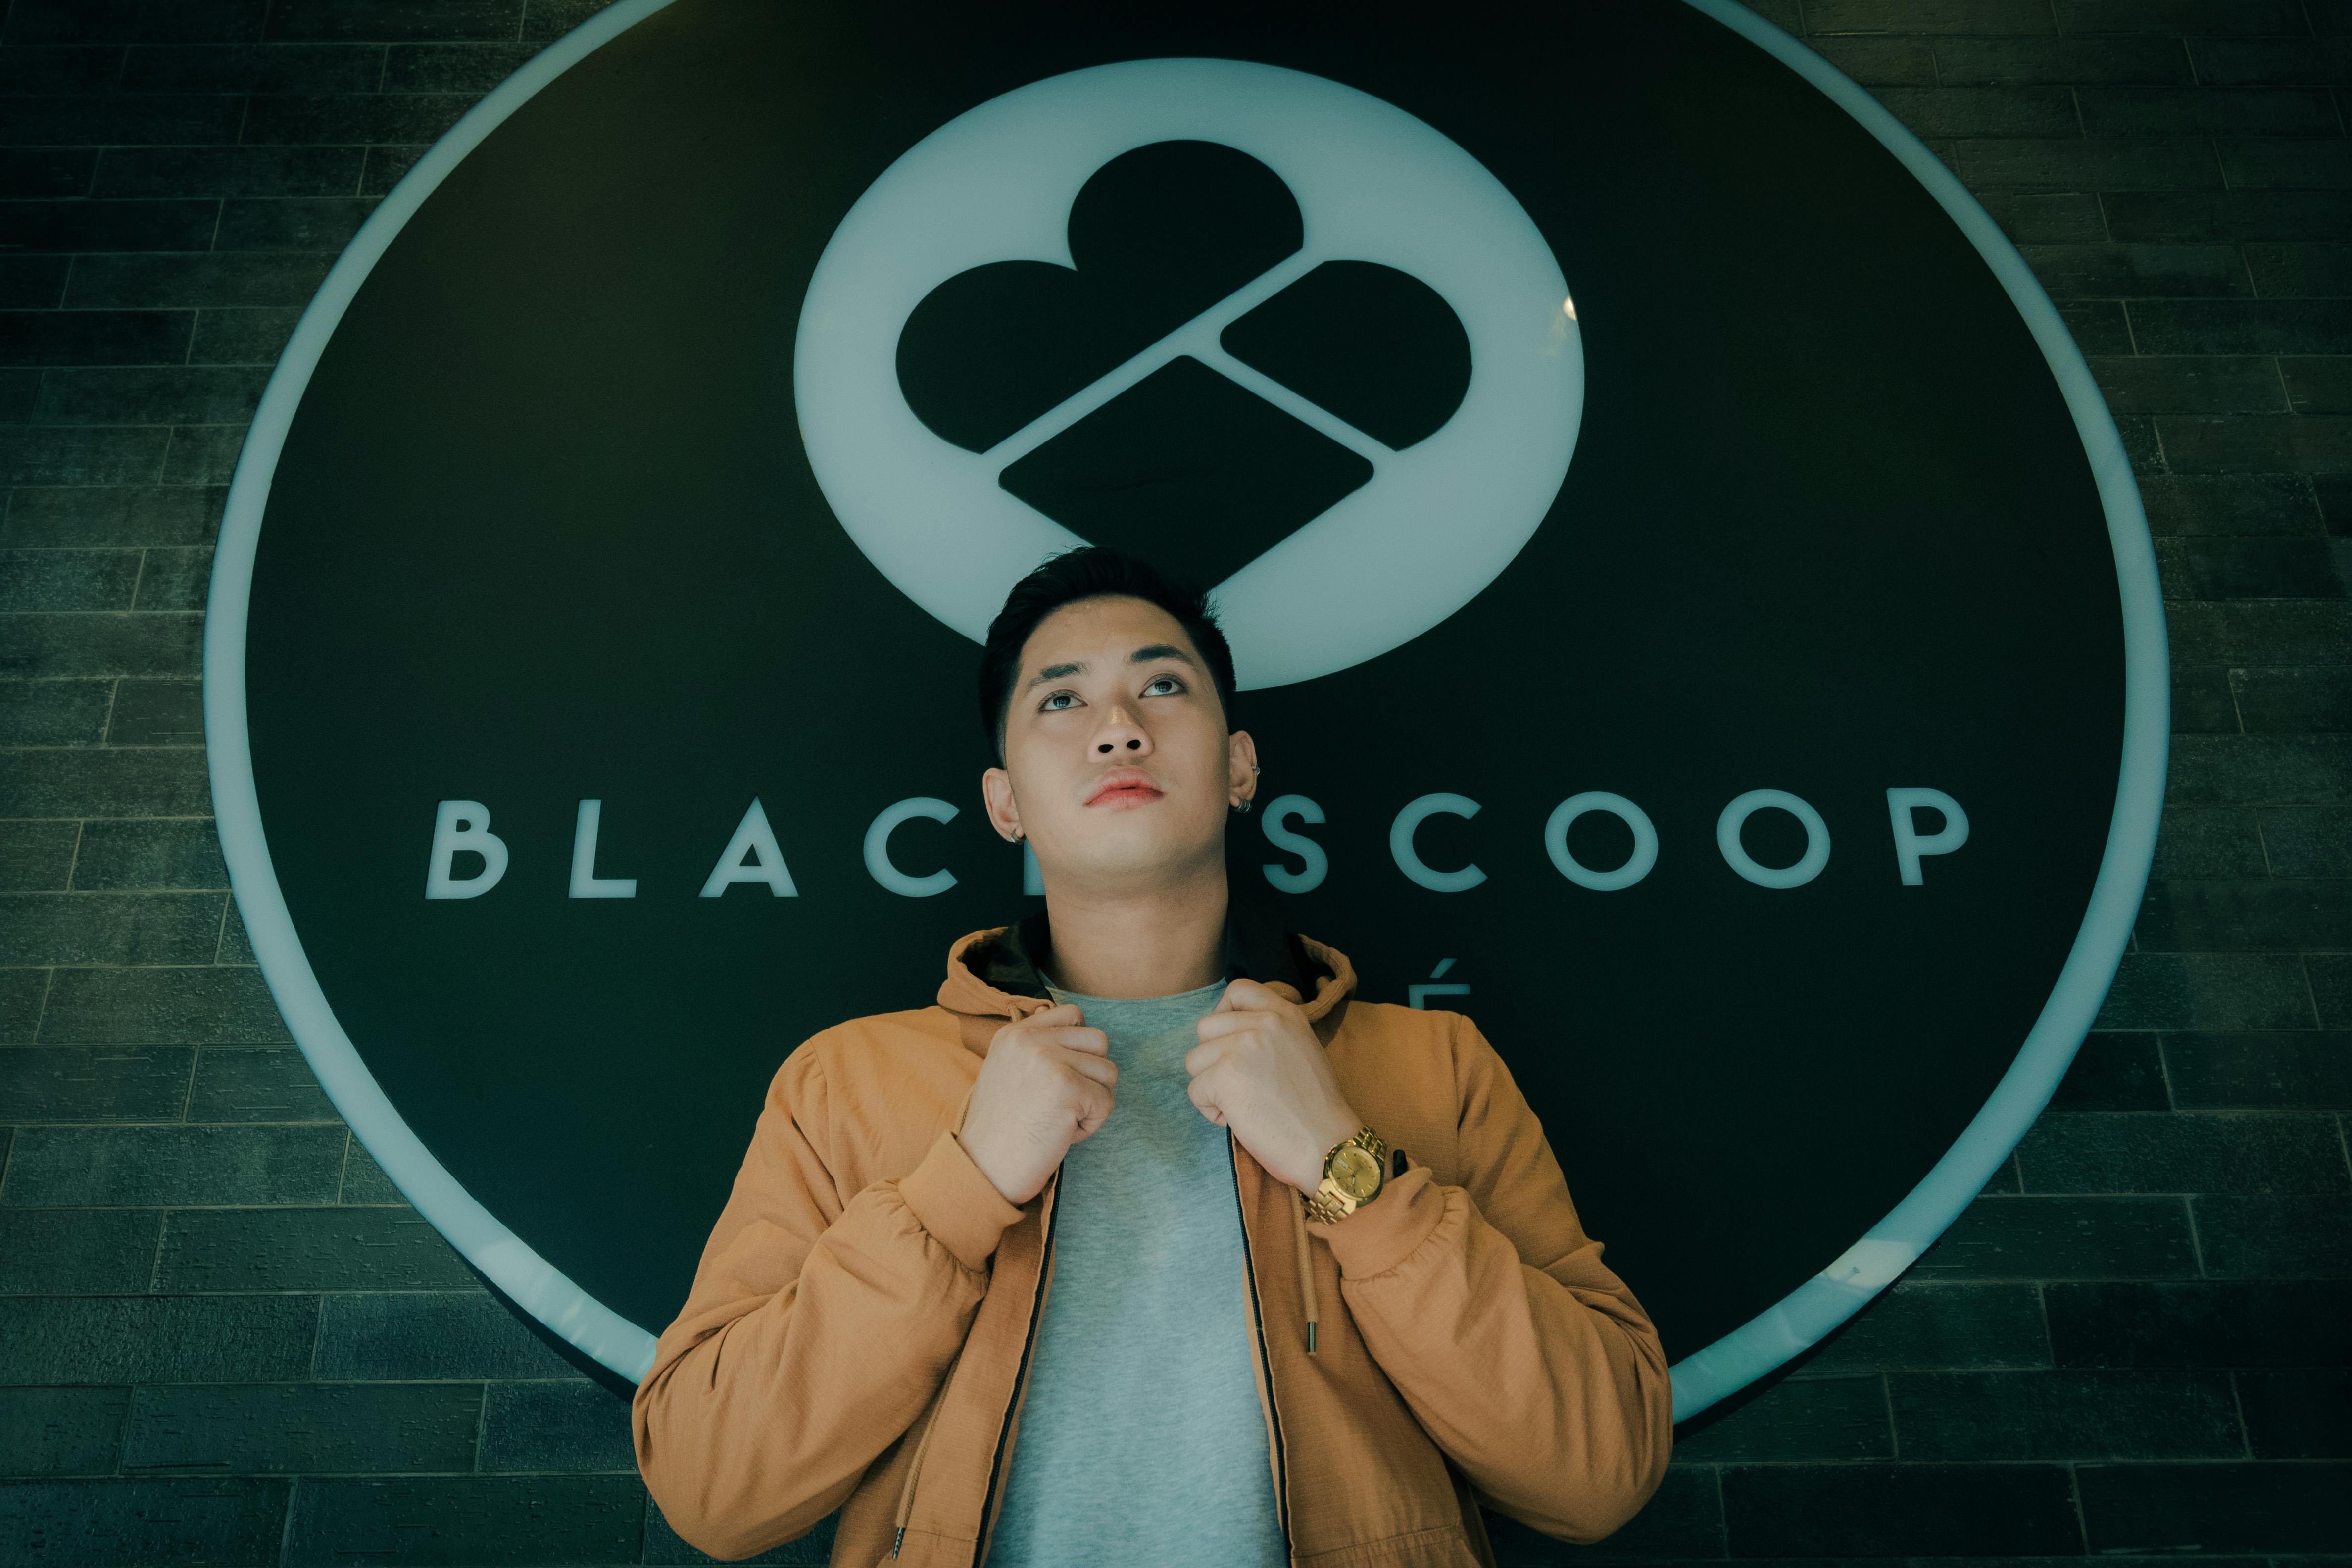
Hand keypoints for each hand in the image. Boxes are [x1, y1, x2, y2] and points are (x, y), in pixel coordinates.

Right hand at [959, 1003, 1115, 1203]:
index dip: (1080, 1047)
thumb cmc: (1000, 1130)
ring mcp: (1049, 1061)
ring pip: (1109, 1072)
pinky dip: (1090, 1125)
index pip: (1074, 1014)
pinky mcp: (1068, 1088)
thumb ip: (1037, 1047)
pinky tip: (1061, 1134)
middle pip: (1100, 1041)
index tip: (1060, 1078)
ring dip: (1092, 1102)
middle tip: (1062, 1104)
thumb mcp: (1007, 1071)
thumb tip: (1078, 1023)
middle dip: (1091, 1076)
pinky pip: (1107, 1102)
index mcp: (1014, 1033)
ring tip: (1059, 1120)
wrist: (983, 1169)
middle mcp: (1030, 1039)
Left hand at [1185, 978, 1361, 1193]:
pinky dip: (1211, 1111)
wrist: (1329, 1146)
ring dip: (1211, 1087)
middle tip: (1242, 1086)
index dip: (1224, 1014)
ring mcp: (1243, 1046)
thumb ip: (1270, 1033)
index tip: (1230, 1042)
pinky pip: (1195, 1091)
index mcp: (1286, 1013)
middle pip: (1205, 1028)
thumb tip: (1229, 1033)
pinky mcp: (1225, 1075)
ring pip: (1194, 1060)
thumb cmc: (1315, 1110)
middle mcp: (1264, 1022)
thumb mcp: (1301, 1049)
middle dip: (1213, 1060)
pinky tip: (1241, 1120)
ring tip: (1245, 1105)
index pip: (1237, 990)